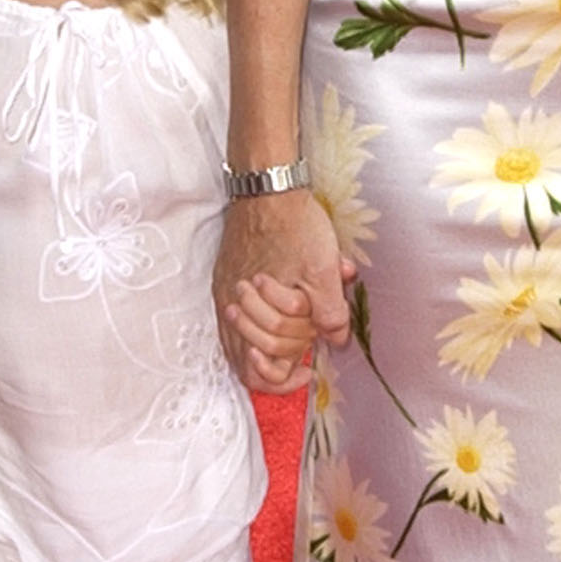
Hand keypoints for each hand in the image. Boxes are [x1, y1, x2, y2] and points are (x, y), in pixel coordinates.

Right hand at [215, 187, 350, 391]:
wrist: (268, 188)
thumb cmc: (295, 225)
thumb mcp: (324, 267)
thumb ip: (331, 310)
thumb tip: (337, 341)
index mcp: (257, 307)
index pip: (264, 364)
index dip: (288, 373)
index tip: (309, 369)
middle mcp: (232, 306)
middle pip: (250, 357)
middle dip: (283, 355)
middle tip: (306, 343)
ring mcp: (224, 294)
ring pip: (234, 345)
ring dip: (263, 350)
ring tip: (287, 347)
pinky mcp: (223, 280)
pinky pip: (228, 324)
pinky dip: (248, 335)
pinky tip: (264, 332)